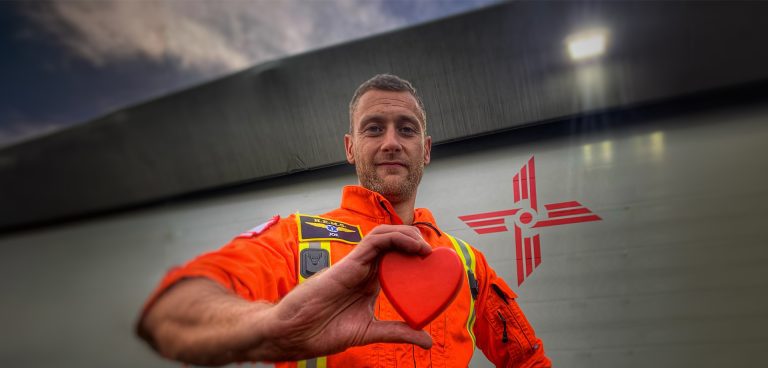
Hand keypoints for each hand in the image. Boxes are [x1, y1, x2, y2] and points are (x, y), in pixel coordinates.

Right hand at [249, 224, 433, 360]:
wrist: (294, 333)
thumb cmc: (323, 330)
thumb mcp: (370, 331)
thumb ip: (398, 332)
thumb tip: (427, 340)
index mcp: (370, 282)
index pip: (396, 258)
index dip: (415, 255)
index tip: (437, 265)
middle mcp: (365, 269)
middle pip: (393, 242)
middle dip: (416, 240)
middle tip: (435, 254)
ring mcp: (357, 263)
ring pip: (385, 235)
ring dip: (408, 235)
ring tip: (427, 248)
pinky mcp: (350, 262)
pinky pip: (374, 241)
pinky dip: (396, 238)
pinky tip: (413, 247)